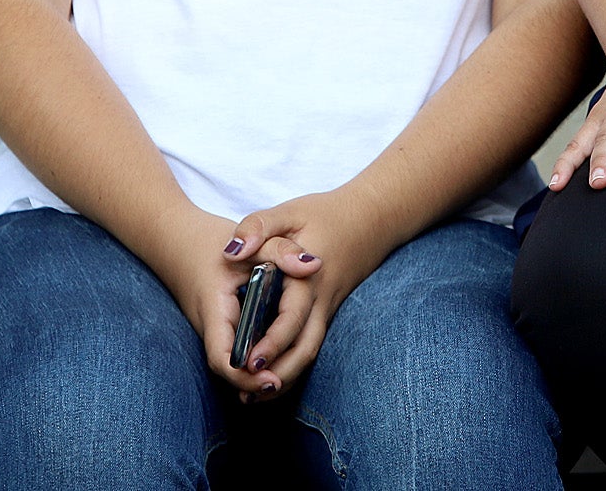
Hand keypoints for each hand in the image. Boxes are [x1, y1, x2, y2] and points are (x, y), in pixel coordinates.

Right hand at [142, 206, 290, 398]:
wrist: (176, 240)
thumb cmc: (213, 241)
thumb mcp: (251, 239)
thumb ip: (282, 250)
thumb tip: (314, 267)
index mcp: (214, 309)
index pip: (223, 356)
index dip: (244, 375)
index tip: (270, 379)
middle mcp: (210, 326)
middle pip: (229, 368)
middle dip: (254, 383)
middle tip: (282, 385)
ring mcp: (212, 330)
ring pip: (232, 364)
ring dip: (254, 376)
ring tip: (283, 380)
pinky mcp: (219, 327)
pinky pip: (234, 353)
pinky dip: (252, 363)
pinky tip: (276, 364)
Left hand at [218, 190, 391, 399]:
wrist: (373, 217)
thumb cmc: (326, 213)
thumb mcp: (289, 211)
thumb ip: (258, 227)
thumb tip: (232, 251)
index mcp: (309, 278)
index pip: (292, 318)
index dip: (271, 343)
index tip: (248, 362)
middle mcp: (322, 301)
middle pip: (305, 349)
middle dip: (279, 375)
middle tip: (248, 391)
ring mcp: (329, 309)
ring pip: (311, 352)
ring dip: (285, 376)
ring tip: (254, 394)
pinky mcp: (328, 311)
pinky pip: (312, 343)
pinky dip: (293, 363)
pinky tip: (272, 374)